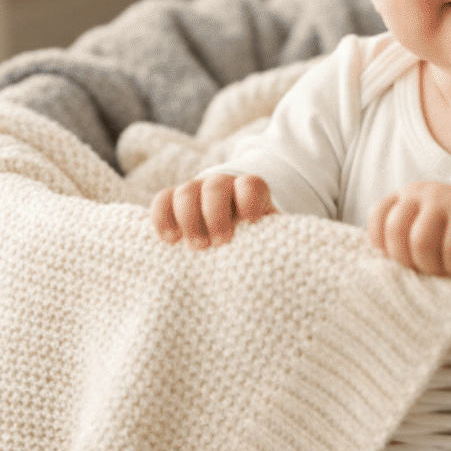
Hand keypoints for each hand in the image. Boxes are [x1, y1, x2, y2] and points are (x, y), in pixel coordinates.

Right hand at [152, 174, 276, 247]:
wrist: (231, 235)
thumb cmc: (254, 242)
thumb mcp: (269, 239)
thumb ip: (274, 242)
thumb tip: (288, 265)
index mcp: (250, 193)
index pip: (250, 184)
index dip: (249, 200)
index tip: (251, 222)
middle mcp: (222, 187)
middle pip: (216, 187)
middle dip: (216, 214)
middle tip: (220, 243)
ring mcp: (195, 192)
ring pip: (186, 191)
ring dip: (190, 219)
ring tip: (199, 248)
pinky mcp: (173, 203)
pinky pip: (161, 201)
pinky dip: (163, 218)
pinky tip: (170, 240)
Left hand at [366, 182, 450, 278]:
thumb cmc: (448, 232)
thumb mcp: (421, 225)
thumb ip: (401, 237)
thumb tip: (380, 269)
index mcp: (404, 196)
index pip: (377, 217)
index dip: (382, 244)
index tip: (399, 260)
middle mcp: (421, 192)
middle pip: (395, 231)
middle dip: (406, 261)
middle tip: (423, 271)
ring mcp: (445, 200)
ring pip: (421, 243)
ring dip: (430, 267)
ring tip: (443, 272)